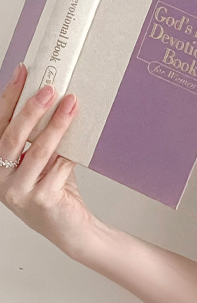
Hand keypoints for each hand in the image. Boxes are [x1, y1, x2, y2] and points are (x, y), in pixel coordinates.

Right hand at [0, 63, 98, 258]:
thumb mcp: (44, 161)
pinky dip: (70, 151)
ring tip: (71, 104)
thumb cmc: (56, 192)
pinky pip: (58, 167)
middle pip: (11, 136)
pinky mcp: (41, 200)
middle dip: (30, 108)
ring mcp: (18, 192)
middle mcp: (0, 180)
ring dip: (56, 124)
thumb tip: (55, 98)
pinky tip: (82, 137)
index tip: (23, 72)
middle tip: (49, 88)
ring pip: (38, 151)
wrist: (73, 230)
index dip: (9, 97)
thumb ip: (41, 138)